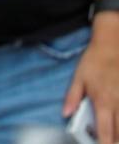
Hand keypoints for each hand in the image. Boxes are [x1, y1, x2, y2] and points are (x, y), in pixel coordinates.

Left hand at [66, 17, 118, 143]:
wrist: (113, 45)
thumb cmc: (94, 61)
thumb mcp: (78, 77)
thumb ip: (72, 97)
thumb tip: (66, 114)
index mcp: (103, 101)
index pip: (105, 130)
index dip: (104, 142)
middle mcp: (118, 103)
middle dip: (114, 140)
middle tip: (107, 142)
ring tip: (113, 135)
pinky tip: (118, 121)